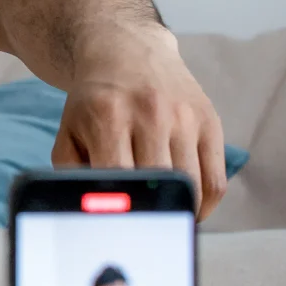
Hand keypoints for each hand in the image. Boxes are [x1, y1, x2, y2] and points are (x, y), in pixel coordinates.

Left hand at [54, 26, 228, 216]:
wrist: (127, 52)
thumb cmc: (95, 103)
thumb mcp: (69, 132)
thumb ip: (71, 173)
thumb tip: (89, 214)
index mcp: (109, 117)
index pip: (120, 178)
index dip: (122, 211)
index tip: (120, 230)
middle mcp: (151, 114)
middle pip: (160, 184)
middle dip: (152, 214)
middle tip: (144, 233)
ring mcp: (185, 117)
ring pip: (192, 186)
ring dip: (180, 213)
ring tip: (166, 222)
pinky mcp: (210, 121)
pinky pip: (216, 179)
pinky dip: (204, 204)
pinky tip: (188, 210)